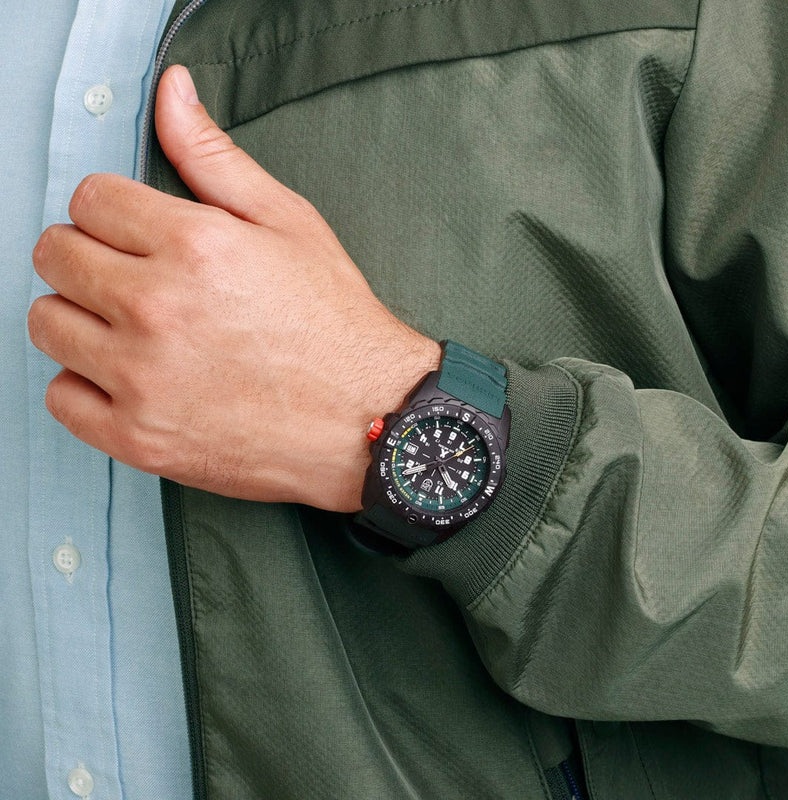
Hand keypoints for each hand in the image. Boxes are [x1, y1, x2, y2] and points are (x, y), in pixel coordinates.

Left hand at [28, 65, 440, 511]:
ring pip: (48, 324)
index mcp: (195, 245)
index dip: (114, 212)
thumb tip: (172, 93)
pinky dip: (86, 385)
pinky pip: (61, 398)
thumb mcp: (289, 224)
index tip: (137, 234)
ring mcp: (143, 380)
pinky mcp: (139, 438)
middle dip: (90, 256)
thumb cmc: (335, 325)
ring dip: (81, 318)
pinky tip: (129, 378)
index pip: (89, 199)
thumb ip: (216, 157)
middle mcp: (158, 309)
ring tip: (132, 329)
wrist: (367, 418)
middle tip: (136, 278)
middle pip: (56, 256)